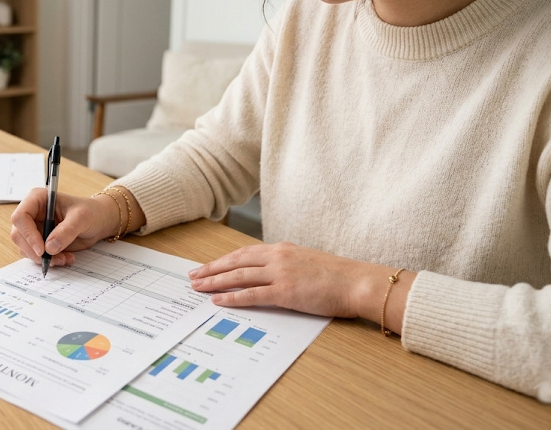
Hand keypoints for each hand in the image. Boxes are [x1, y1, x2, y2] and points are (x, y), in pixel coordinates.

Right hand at [9, 188, 117, 267]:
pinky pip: (36, 255)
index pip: (20, 217)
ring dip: (43, 258)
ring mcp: (34, 229)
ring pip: (25, 248)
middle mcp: (32, 214)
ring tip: (64, 258)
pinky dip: (49, 261)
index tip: (42, 249)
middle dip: (34, 251)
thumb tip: (49, 248)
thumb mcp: (81, 218)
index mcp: (37, 199)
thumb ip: (66, 231)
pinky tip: (65, 258)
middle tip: (53, 259)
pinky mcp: (40, 242)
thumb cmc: (90, 212)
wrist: (98, 222)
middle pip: (18, 235)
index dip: (27, 234)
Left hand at [188, 242, 413, 328]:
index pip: (244, 253)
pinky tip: (218, 300)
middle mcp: (277, 257)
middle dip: (211, 269)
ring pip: (238, 276)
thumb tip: (270, 274)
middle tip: (192, 276)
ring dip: (215, 282)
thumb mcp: (307, 261)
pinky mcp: (285, 291)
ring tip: (198, 287)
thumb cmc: (338, 276)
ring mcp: (280, 273)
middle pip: (235, 261)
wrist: (357, 281)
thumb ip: (286, 265)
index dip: (223, 260)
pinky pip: (252, 295)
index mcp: (282, 249)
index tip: (207, 266)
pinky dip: (232, 297)